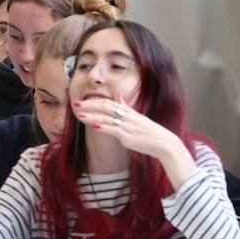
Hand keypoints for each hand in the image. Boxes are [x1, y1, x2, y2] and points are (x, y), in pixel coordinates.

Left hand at [72, 96, 198, 186]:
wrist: (163, 143)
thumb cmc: (149, 131)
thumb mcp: (138, 116)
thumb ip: (127, 107)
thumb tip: (120, 96)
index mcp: (128, 112)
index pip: (109, 103)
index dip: (94, 101)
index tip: (82, 101)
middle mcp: (127, 117)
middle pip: (105, 107)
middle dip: (89, 106)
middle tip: (76, 104)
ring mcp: (128, 126)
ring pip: (107, 118)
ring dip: (92, 117)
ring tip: (79, 115)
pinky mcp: (129, 136)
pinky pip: (114, 130)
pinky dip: (104, 128)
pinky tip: (94, 127)